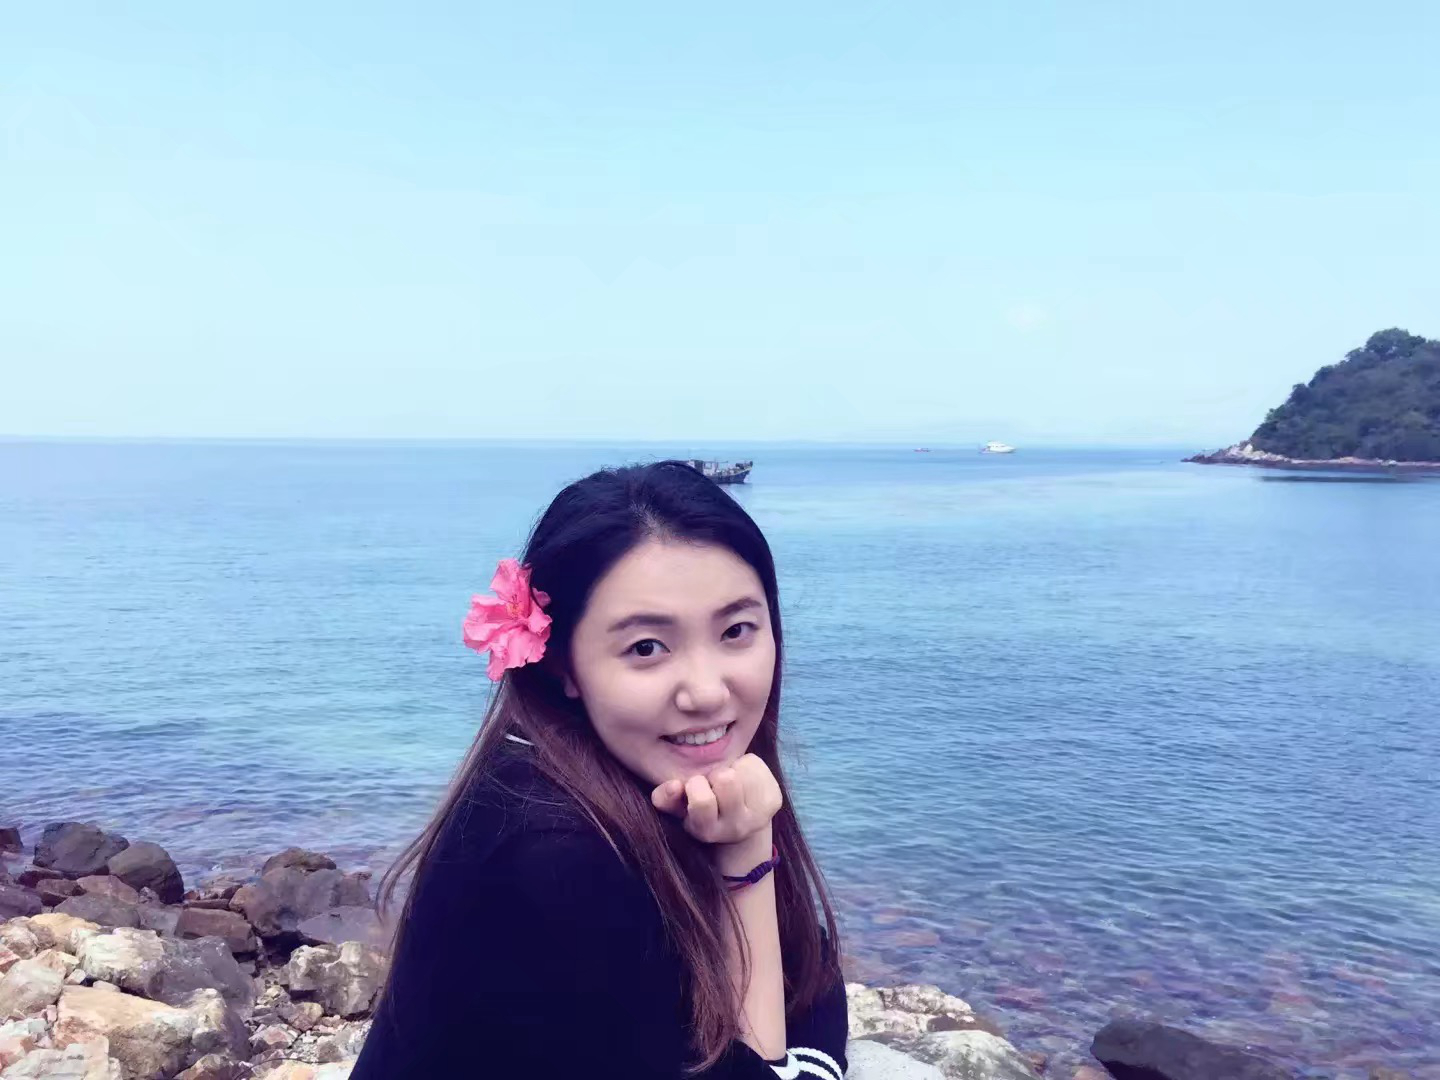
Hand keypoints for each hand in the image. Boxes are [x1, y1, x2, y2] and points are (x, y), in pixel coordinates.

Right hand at [650, 753, 782, 849]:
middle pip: (726, 779)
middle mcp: (736, 828)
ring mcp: (759, 816)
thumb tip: (675, 785)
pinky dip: (747, 765)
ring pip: (742, 768)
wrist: (739, 822)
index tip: (697, 788)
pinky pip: (756, 764)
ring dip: (733, 769)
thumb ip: (666, 797)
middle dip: (717, 774)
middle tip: (716, 785)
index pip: (702, 800)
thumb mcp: (680, 808)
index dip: (696, 785)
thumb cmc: (704, 809)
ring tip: (731, 783)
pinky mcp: (774, 801)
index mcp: (708, 831)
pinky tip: (745, 780)